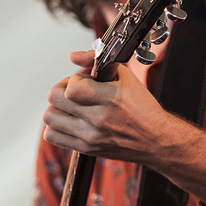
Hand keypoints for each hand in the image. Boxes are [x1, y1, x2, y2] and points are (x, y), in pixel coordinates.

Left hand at [42, 50, 169, 162]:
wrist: (155, 140)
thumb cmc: (142, 107)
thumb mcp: (125, 77)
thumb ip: (97, 61)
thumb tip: (73, 57)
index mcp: (110, 98)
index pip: (72, 88)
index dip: (73, 80)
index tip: (83, 81)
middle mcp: (98, 119)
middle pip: (55, 100)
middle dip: (62, 90)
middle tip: (75, 92)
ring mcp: (90, 136)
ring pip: (49, 118)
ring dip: (57, 108)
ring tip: (72, 107)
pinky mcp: (86, 148)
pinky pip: (52, 136)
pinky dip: (56, 126)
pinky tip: (70, 121)